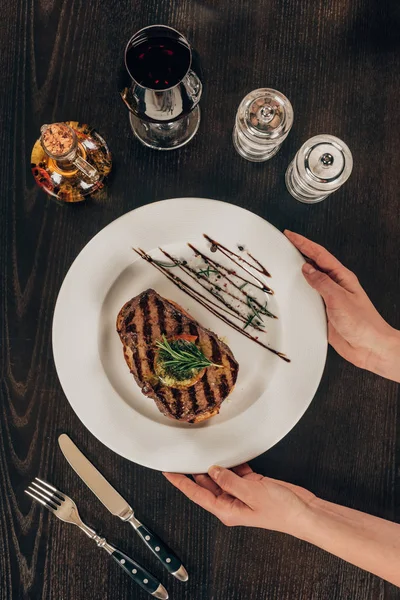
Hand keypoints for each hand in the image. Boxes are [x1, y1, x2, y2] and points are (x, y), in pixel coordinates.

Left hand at [164, 464, 314, 533]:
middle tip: (184, 455)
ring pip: (221, 476)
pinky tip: (229, 454)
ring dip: (215, 464)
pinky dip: (233, 463)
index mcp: (227, 510)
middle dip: (195, 470)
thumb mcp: (252, 493)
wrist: (304, 512)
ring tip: (203, 451)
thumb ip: (229, 481)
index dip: (181, 483)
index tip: (169, 472)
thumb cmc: (282, 511)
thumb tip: (213, 470)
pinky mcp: (253, 485)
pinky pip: (237, 472)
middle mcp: (232, 503)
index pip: (197, 494)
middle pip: (207, 484)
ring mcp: (242, 494)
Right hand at [284, 230, 399, 381]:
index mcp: (342, 277)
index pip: (319, 254)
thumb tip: (307, 269)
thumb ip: (321, 283)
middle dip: (299, 254)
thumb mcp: (339, 299)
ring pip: (310, 282)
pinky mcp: (325, 313)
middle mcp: (335, 286)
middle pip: (314, 265)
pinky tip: (291, 295)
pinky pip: (309, 300)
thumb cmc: (363, 324)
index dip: (304, 243)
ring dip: (297, 275)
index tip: (290, 235)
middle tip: (284, 246)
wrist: (370, 347)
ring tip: (283, 267)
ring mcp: (330, 299)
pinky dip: (298, 295)